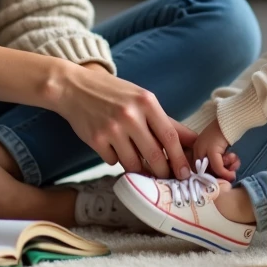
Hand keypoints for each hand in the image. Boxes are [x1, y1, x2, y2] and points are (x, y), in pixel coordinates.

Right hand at [52, 62, 193, 179]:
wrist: (74, 87)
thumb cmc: (113, 93)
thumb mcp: (142, 100)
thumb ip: (167, 122)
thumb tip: (193, 141)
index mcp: (146, 102)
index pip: (170, 137)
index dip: (180, 159)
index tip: (186, 174)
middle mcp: (130, 115)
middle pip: (155, 155)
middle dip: (163, 172)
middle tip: (166, 178)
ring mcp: (112, 128)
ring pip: (133, 163)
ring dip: (138, 169)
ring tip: (137, 163)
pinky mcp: (96, 140)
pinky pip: (113, 161)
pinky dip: (116, 159)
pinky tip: (112, 147)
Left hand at [193, 121, 238, 181]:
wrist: (230, 120)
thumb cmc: (225, 134)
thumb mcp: (218, 149)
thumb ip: (216, 160)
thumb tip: (223, 177)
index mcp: (196, 149)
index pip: (199, 170)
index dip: (213, 175)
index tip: (224, 175)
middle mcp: (196, 150)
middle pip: (204, 172)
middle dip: (219, 176)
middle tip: (230, 174)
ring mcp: (203, 150)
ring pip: (211, 171)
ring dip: (225, 174)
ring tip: (234, 168)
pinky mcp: (211, 150)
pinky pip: (218, 167)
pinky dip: (225, 173)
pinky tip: (232, 173)